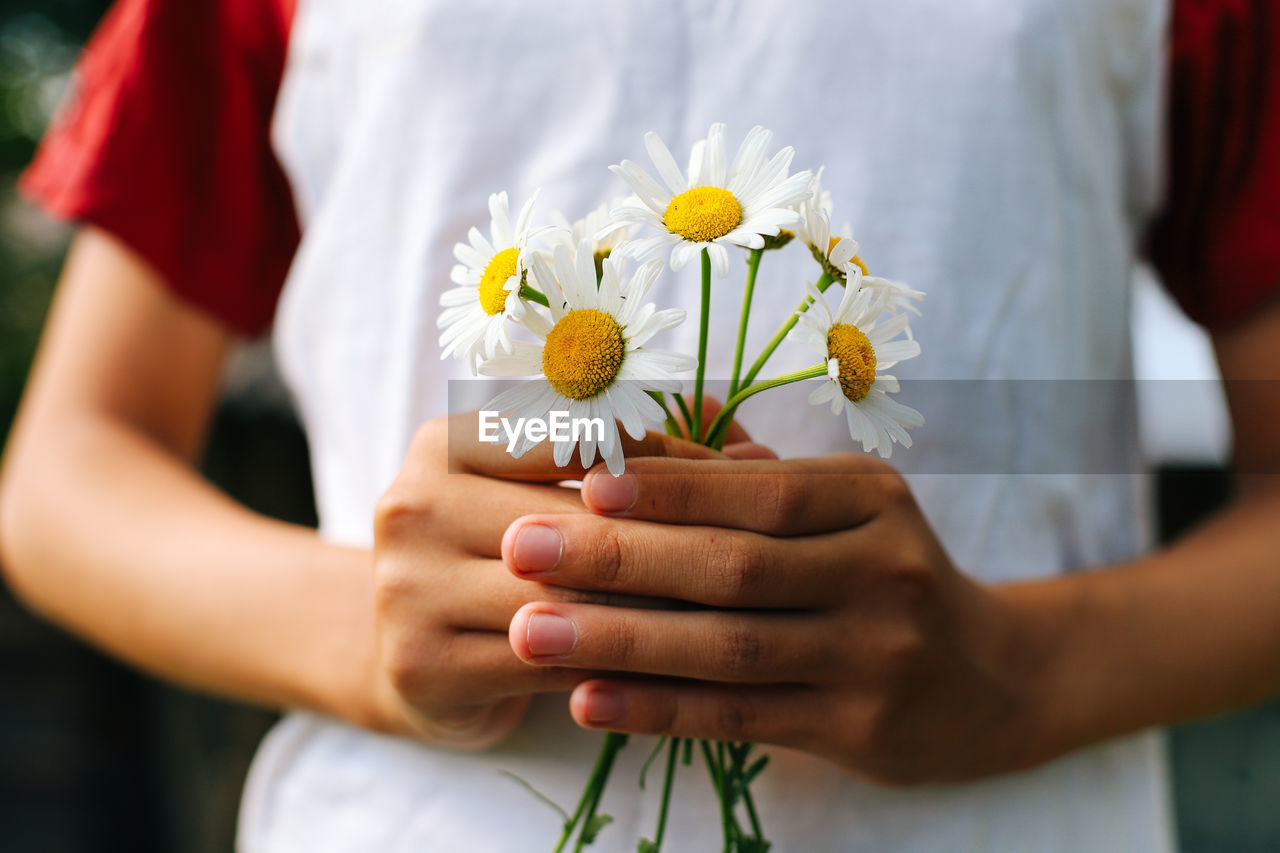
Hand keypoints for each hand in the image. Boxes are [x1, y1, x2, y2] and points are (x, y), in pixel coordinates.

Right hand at [370, 409, 757, 747]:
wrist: (418, 657)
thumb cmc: (508, 557)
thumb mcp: (555, 495)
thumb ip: (647, 461)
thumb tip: (761, 452)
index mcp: (445, 441)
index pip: (576, 438)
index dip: (665, 461)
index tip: (744, 484)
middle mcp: (413, 503)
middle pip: (574, 522)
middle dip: (674, 539)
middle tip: (763, 558)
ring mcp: (407, 587)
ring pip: (566, 596)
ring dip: (657, 609)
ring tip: (737, 611)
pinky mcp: (421, 664)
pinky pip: (548, 663)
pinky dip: (620, 666)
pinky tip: (681, 667)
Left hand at [503, 453, 1041, 783]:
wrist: (991, 678)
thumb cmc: (883, 574)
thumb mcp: (844, 510)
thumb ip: (747, 482)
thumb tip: (632, 450)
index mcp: (870, 498)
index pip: (759, 490)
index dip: (667, 488)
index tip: (578, 482)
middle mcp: (881, 571)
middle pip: (735, 566)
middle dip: (619, 558)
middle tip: (520, 549)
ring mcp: (875, 655)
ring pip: (729, 646)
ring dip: (620, 639)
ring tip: (527, 631)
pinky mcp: (858, 729)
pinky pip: (741, 716)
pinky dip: (660, 709)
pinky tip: (590, 701)